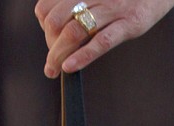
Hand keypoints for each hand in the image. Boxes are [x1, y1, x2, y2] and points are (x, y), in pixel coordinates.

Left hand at [35, 0, 173, 77]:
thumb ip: (81, 4)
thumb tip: (60, 28)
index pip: (48, 7)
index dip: (44, 28)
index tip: (50, 42)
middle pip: (57, 21)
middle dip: (49, 46)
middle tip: (50, 64)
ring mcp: (112, 9)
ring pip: (74, 32)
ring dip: (58, 55)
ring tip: (53, 70)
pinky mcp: (129, 24)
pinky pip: (101, 42)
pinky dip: (82, 57)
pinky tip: (70, 67)